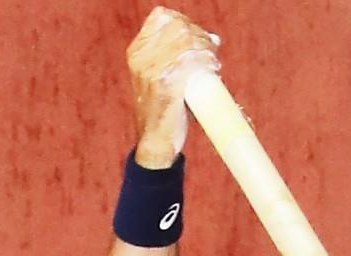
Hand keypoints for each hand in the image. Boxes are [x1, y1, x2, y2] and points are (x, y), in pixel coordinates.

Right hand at [127, 8, 220, 168]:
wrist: (156, 144)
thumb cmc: (165, 110)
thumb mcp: (162, 76)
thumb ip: (177, 56)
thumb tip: (212, 38)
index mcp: (137, 51)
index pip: (162, 17)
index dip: (185, 22)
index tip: (199, 38)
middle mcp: (140, 57)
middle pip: (177, 26)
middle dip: (200, 35)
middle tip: (212, 51)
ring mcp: (150, 70)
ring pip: (185, 40)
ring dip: (206, 48)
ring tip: (213, 62)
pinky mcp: (164, 83)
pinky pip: (189, 60)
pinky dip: (205, 61)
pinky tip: (213, 69)